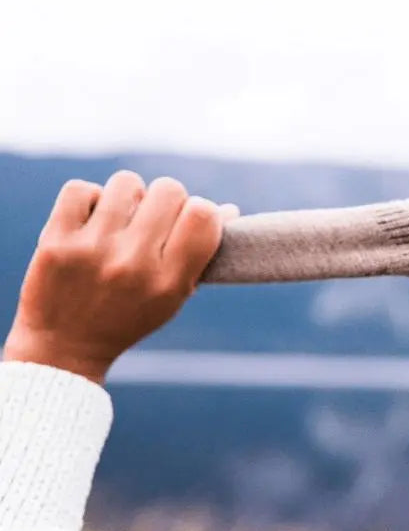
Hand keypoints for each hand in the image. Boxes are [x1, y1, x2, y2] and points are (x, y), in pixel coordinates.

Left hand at [2, 171, 239, 382]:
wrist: (65, 347)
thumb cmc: (130, 315)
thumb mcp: (173, 294)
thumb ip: (200, 252)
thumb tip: (230, 208)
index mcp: (170, 281)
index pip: (203, 215)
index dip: (200, 209)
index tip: (187, 221)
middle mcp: (134, 265)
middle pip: (169, 189)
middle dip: (165, 199)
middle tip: (152, 220)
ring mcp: (92, 251)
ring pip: (126, 183)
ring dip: (127, 196)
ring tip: (120, 220)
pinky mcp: (56, 242)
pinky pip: (80, 188)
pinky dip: (88, 199)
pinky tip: (90, 221)